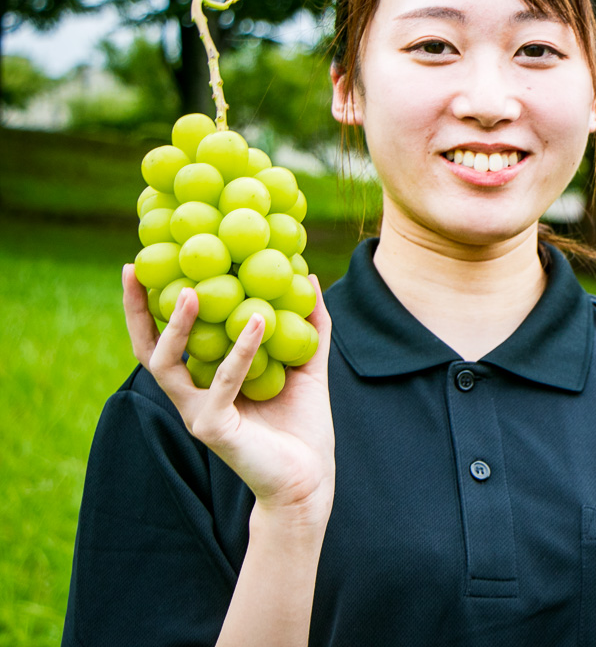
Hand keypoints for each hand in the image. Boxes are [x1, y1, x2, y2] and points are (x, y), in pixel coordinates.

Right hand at [122, 266, 335, 520]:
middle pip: (147, 350)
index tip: (147, 264)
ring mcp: (197, 414)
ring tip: (191, 290)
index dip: (153, 304)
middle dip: (137, 310)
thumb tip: (310, 278)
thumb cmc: (303, 427)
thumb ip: (308, 326)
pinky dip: (240, 349)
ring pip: (167, 366)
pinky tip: (257, 320)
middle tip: (134, 269)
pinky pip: (222, 381)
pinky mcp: (213, 429)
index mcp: (206, 382)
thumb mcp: (307, 366)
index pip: (168, 339)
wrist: (310, 480)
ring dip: (177, 326)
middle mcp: (192, 397)